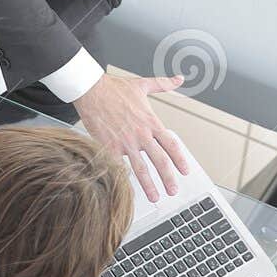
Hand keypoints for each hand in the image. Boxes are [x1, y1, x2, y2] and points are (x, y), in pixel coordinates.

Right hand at [74, 71, 188, 200]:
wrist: (91, 89)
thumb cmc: (114, 88)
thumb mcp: (142, 83)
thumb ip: (163, 84)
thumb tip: (179, 79)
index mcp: (151, 122)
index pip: (171, 144)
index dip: (179, 159)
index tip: (184, 170)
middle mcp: (141, 134)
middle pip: (160, 160)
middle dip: (169, 178)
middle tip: (173, 190)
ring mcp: (125, 142)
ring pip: (141, 168)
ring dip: (149, 185)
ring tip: (155, 197)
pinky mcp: (109, 146)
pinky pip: (119, 167)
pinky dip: (124, 179)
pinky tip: (127, 190)